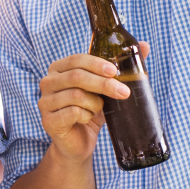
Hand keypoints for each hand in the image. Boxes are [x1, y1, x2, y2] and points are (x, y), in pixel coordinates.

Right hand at [38, 42, 149, 163]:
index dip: (96, 64)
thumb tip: (144, 45)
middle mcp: (48, 82)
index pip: (76, 59)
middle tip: (124, 92)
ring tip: (99, 109)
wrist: (78, 143)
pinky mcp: (48, 120)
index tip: (114, 71)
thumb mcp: (105, 89)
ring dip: (95, 104)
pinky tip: (87, 118)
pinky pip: (73, 113)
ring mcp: (45, 101)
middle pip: (77, 77)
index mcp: (59, 69)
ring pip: (77, 96)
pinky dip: (86, 116)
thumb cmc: (90, 111)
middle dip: (104, 84)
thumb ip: (121, 67)